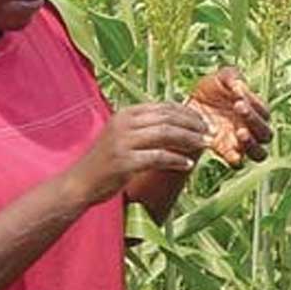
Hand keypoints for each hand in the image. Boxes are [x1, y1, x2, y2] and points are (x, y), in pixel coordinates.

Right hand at [69, 103, 207, 205]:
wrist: (80, 182)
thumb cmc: (106, 161)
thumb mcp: (123, 136)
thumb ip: (146, 127)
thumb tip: (180, 123)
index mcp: (126, 113)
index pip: (164, 106)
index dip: (188, 113)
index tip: (204, 121)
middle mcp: (124, 123)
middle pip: (168, 118)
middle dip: (193, 124)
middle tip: (210, 133)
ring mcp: (123, 142)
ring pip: (166, 134)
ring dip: (190, 140)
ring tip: (205, 145)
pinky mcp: (125, 162)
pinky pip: (158, 157)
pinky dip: (176, 160)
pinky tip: (188, 165)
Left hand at [187, 67, 272, 166]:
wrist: (188, 107)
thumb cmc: (210, 90)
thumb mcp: (220, 78)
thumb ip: (231, 77)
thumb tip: (239, 86)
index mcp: (255, 111)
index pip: (265, 113)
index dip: (255, 105)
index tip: (238, 95)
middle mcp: (252, 130)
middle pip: (266, 134)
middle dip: (255, 121)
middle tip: (239, 107)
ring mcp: (241, 144)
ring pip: (259, 154)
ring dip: (252, 144)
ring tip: (240, 132)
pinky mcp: (226, 154)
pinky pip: (239, 164)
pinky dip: (237, 159)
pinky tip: (230, 150)